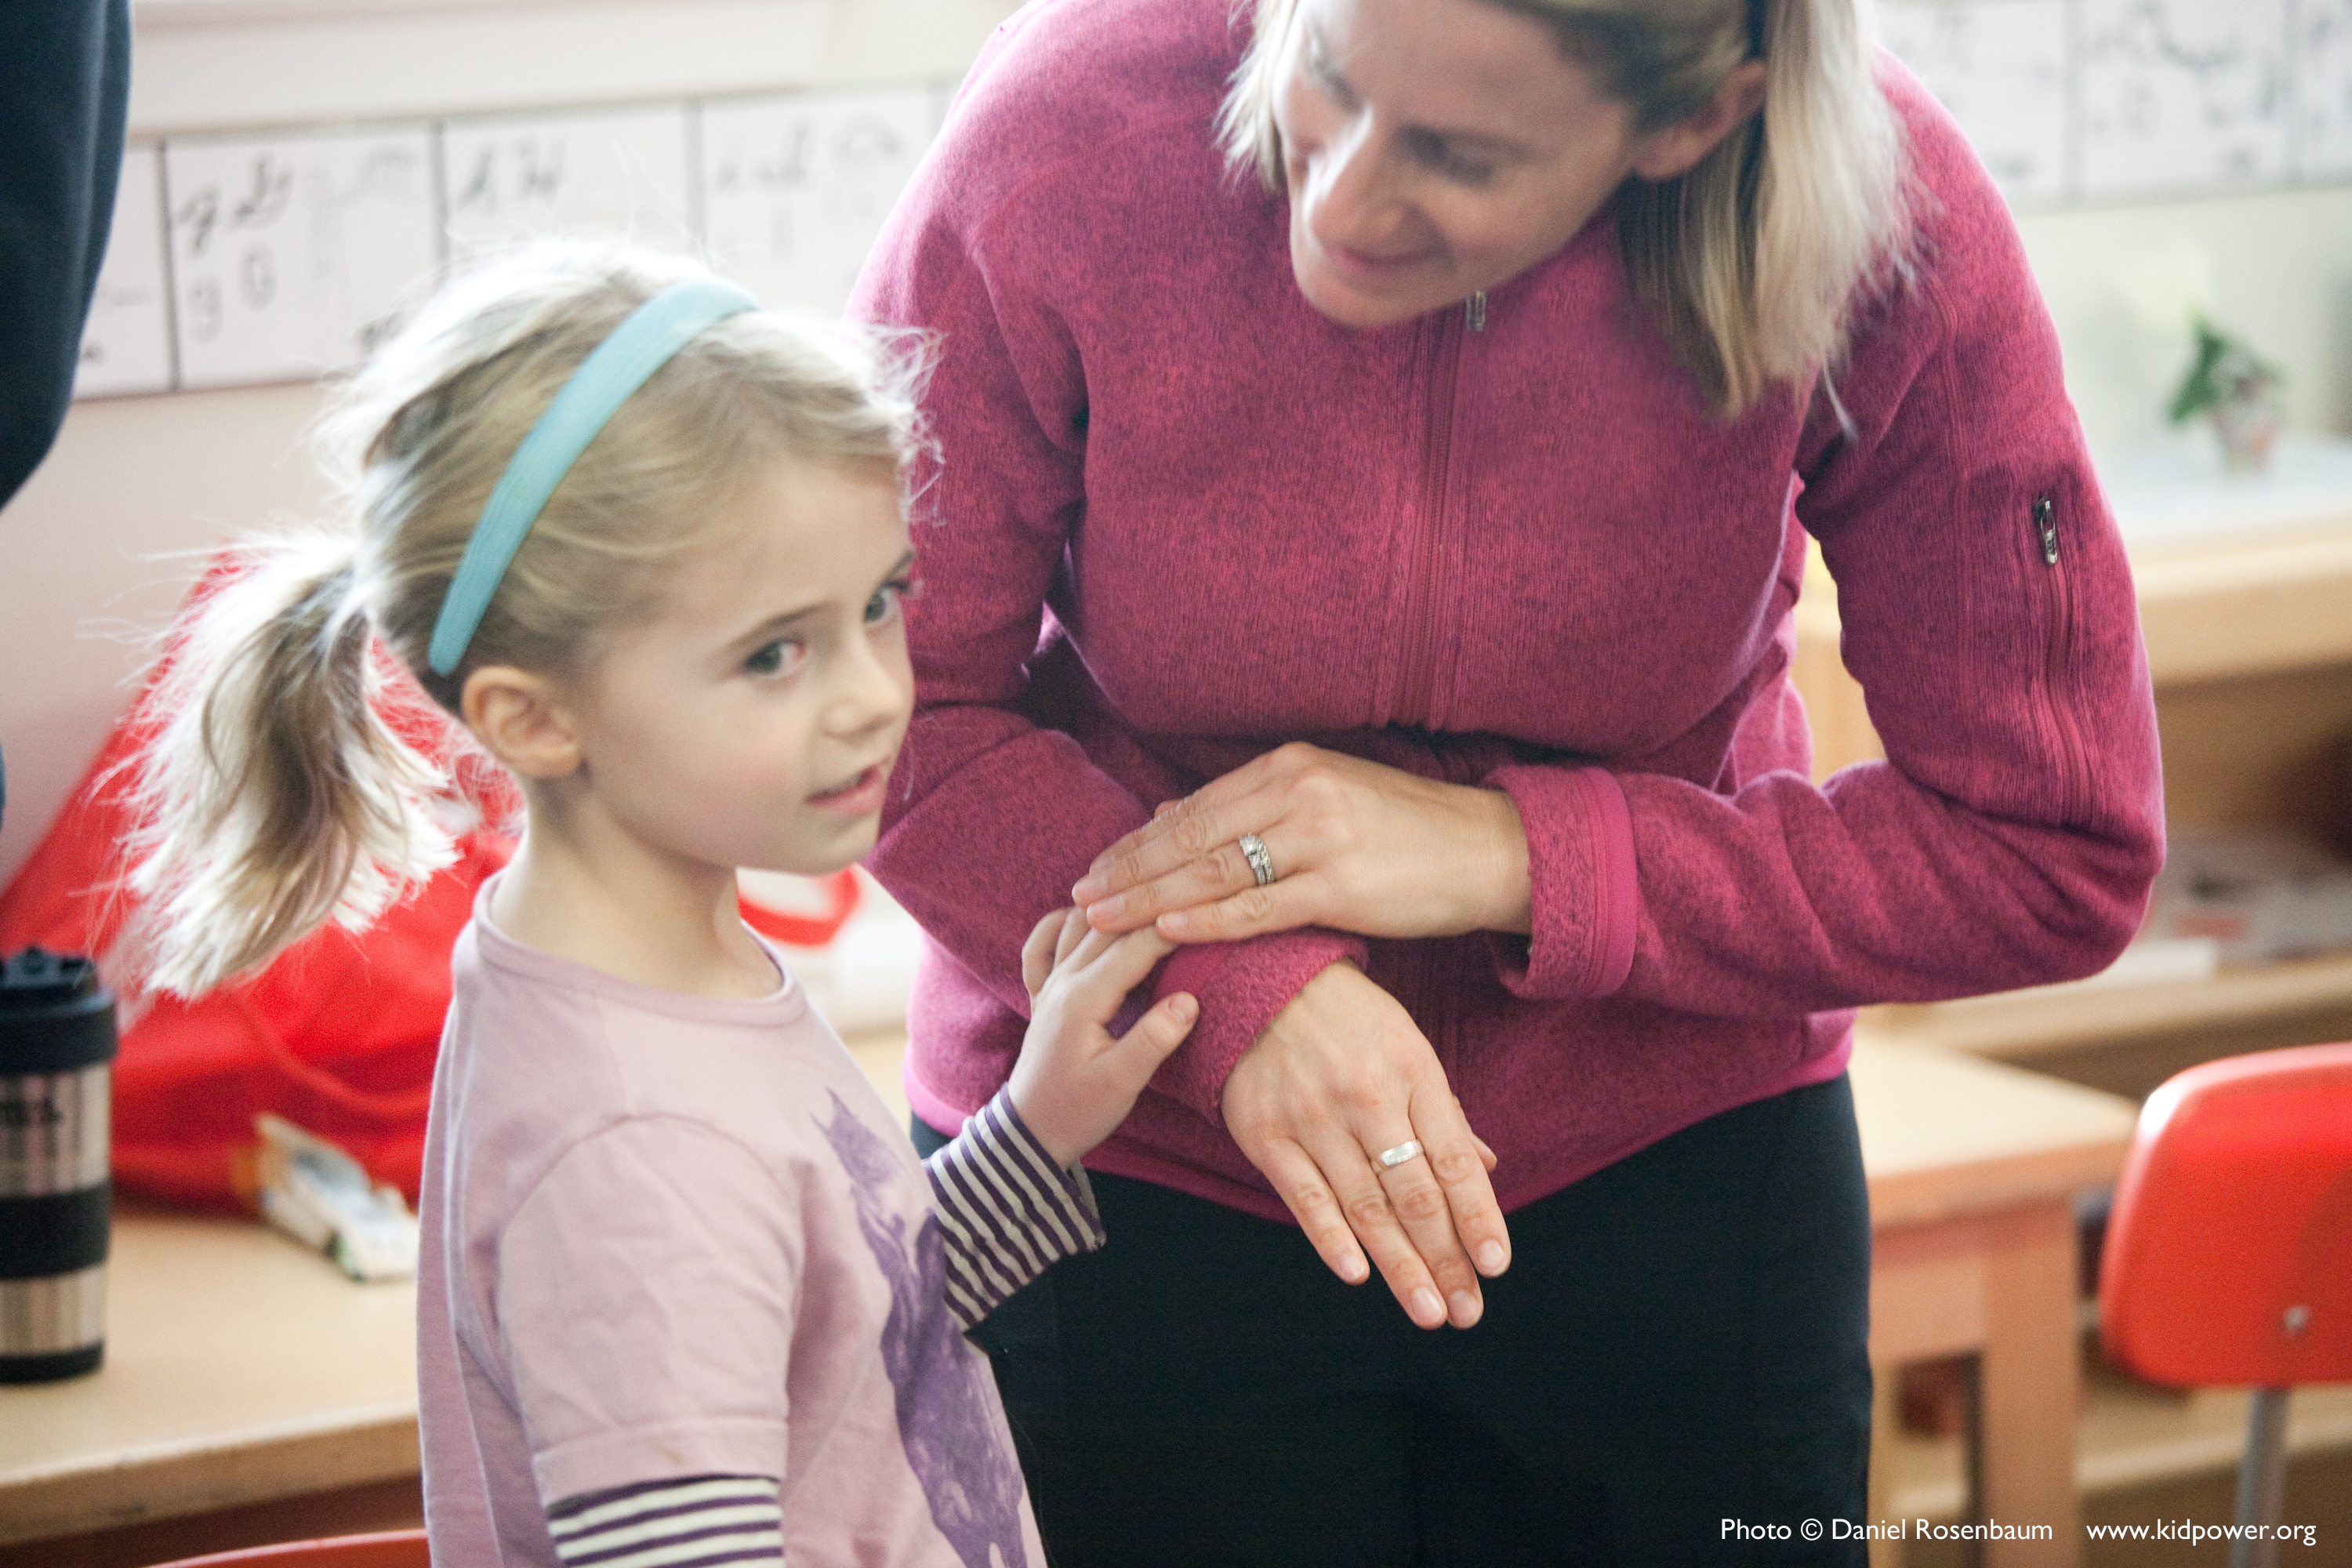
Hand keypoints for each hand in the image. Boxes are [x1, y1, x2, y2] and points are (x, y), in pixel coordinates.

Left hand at [1008, 908, 1198, 1166]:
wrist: (1030, 1132)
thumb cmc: (1077, 1111)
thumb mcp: (1122, 1083)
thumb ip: (1154, 1038)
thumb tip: (1190, 999)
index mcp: (1085, 998)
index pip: (1137, 946)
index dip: (1176, 926)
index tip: (1211, 912)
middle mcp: (1063, 980)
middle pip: (1110, 925)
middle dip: (1150, 907)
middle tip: (1191, 896)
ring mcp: (1049, 984)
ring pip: (1078, 925)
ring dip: (1112, 907)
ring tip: (1151, 900)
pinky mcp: (1042, 995)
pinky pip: (1041, 944)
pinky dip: (1059, 923)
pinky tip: (1081, 918)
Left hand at [1069, 742, 1531, 942]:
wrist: (1487, 850)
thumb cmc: (1405, 831)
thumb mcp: (1324, 797)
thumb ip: (1250, 805)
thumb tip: (1171, 811)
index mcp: (1289, 766)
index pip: (1195, 808)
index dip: (1139, 841)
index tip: (1097, 867)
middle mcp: (1297, 793)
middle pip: (1192, 836)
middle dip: (1130, 869)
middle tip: (1080, 895)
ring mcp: (1319, 838)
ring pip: (1215, 872)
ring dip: (1151, 898)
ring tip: (1104, 918)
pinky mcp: (1341, 886)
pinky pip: (1260, 906)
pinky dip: (1208, 919)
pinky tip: (1167, 929)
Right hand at [1220, 960, 1508, 1329]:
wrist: (1260, 977)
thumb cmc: (1348, 1018)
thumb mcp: (1408, 1046)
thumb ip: (1444, 1111)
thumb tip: (1486, 1169)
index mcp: (1413, 1072)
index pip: (1453, 1160)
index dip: (1478, 1216)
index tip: (1496, 1266)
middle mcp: (1367, 1097)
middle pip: (1414, 1193)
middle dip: (1445, 1258)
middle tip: (1466, 1311)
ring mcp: (1314, 1117)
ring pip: (1365, 1206)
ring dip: (1399, 1267)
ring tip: (1427, 1311)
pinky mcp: (1266, 1134)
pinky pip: (1304, 1197)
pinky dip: (1331, 1239)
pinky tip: (1358, 1275)